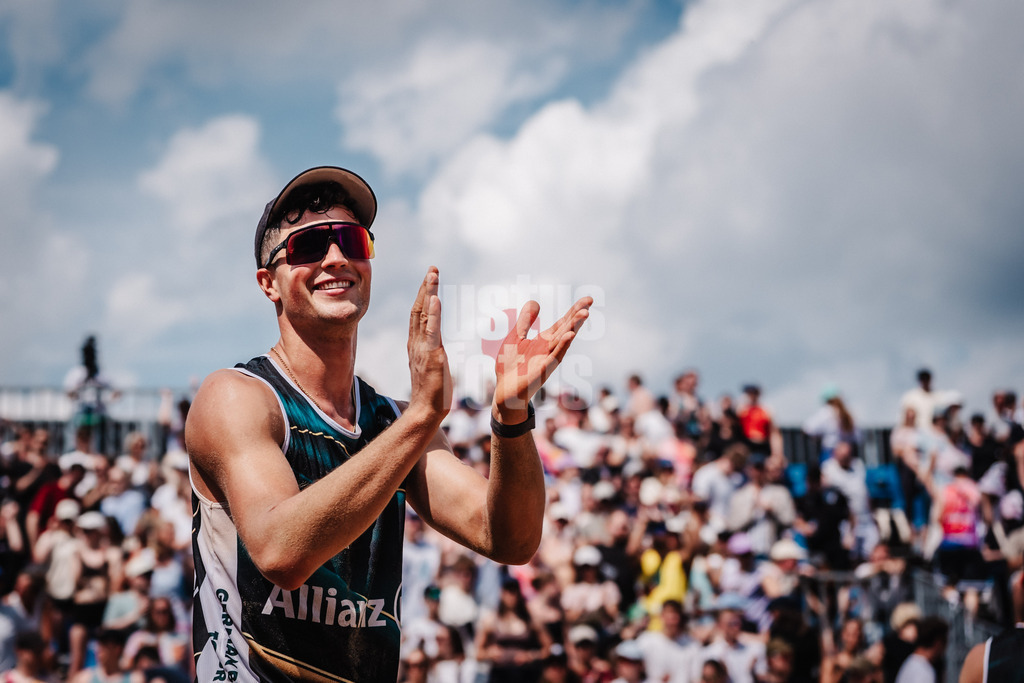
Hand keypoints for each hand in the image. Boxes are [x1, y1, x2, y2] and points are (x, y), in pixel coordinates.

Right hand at [406, 267, 451, 423]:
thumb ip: (433, 354)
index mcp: (418, 345)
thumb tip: (437, 350)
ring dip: (428, 293)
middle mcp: (417, 343)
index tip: (430, 279)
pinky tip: (435, 299)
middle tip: (432, 268)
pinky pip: (431, 331)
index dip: (424, 295)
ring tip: (433, 275)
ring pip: (423, 315)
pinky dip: (433, 314)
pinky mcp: (431, 356)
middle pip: (419, 309)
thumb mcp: (433, 367)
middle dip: (426, 287)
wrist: (426, 412)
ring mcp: (422, 348)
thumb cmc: (432, 394)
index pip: (419, 315)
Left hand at [492, 296, 591, 421]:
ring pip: (563, 340)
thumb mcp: (516, 337)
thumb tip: (536, 302)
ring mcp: (548, 359)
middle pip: (567, 328)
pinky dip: (562, 345)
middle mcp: (550, 348)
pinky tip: (569, 335)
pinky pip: (555, 356)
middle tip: (590, 301)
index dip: (574, 310)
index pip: (563, 322)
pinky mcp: (543, 370)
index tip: (588, 299)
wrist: (505, 391)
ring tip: (585, 314)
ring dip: (574, 327)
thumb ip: (525, 321)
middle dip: (577, 315)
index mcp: (545, 340)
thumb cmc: (510, 367)